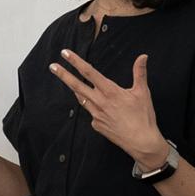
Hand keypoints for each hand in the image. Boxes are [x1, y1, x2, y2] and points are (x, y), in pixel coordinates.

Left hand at [49, 49, 167, 168]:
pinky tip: (100, 107)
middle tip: (52, 66)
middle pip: (77, 85)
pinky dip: (92, 107)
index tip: (65, 53)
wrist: (141, 142)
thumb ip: (140, 73)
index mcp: (110, 92)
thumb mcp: (142, 92)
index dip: (76, 61)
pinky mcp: (97, 125)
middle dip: (63, 75)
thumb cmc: (143, 117)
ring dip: (76, 89)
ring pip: (82, 99)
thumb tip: (143, 57)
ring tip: (70, 81)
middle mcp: (100, 102)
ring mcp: (96, 115)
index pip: (89, 72)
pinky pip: (91, 113)